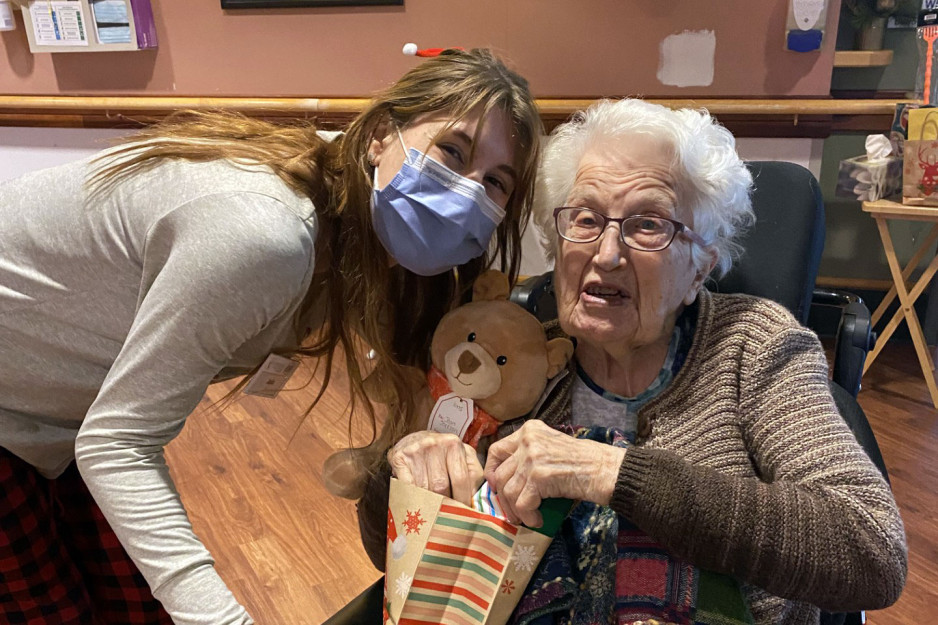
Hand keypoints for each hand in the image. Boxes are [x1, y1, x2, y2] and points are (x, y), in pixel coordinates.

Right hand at [387, 431, 483, 505]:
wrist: (415, 440)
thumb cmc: (443, 454)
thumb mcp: (463, 456)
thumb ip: (474, 474)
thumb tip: (476, 499)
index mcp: (453, 444)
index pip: (460, 478)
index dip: (462, 499)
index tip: (463, 512)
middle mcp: (434, 444)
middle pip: (441, 485)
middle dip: (445, 504)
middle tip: (447, 516)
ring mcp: (415, 451)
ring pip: (423, 488)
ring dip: (429, 503)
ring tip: (433, 513)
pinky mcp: (399, 458)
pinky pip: (407, 486)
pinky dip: (412, 498)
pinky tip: (418, 504)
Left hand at [483, 420, 625, 526]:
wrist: (606, 469)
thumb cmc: (583, 463)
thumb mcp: (551, 448)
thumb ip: (528, 456)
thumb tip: (505, 482)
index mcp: (529, 430)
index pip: (497, 450)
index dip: (491, 471)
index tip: (496, 486)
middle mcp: (527, 440)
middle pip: (499, 473)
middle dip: (502, 497)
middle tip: (512, 511)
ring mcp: (532, 457)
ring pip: (507, 490)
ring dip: (515, 510)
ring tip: (526, 518)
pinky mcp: (539, 476)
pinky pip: (522, 503)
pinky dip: (527, 516)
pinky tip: (537, 520)